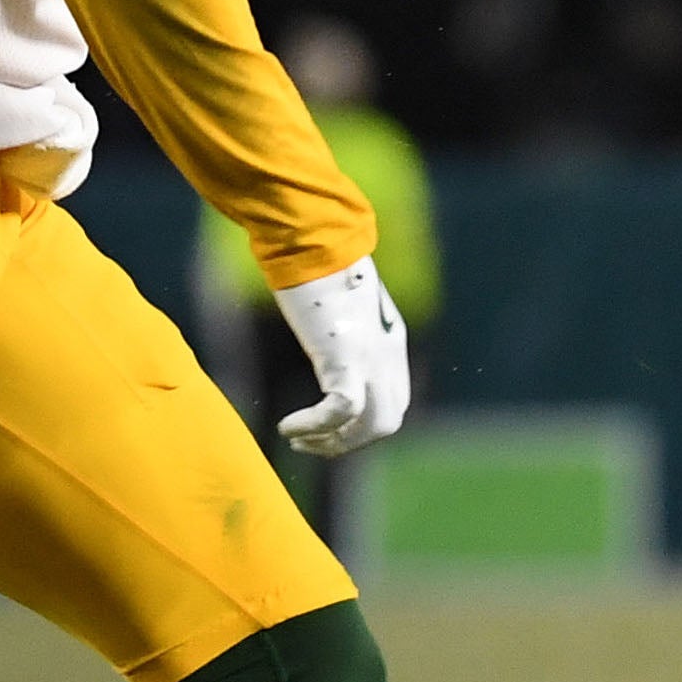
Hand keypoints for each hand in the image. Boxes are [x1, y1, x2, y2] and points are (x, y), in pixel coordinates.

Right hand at [270, 257, 410, 458]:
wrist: (315, 238)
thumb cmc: (315, 263)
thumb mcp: (336, 302)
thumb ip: (338, 324)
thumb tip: (321, 326)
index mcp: (389, 343)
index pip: (393, 402)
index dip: (362, 426)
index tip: (324, 430)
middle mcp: (387, 354)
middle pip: (389, 421)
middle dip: (349, 442)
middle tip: (308, 443)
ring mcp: (371, 356)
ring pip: (375, 424)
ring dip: (335, 442)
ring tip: (298, 439)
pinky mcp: (346, 354)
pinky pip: (344, 409)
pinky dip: (316, 426)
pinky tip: (287, 426)